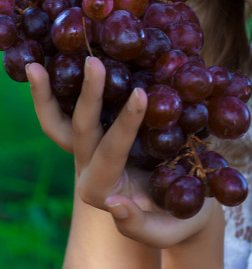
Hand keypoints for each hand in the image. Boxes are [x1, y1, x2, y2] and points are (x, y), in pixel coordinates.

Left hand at [29, 56, 222, 249]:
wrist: (178, 202)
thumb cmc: (179, 216)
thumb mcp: (168, 229)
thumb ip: (141, 225)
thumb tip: (116, 204)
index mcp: (102, 189)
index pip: (110, 152)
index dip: (125, 124)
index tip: (142, 95)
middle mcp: (87, 167)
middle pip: (77, 129)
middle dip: (87, 95)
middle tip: (94, 62)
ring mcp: (86, 147)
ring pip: (57, 122)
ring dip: (45, 93)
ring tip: (35, 66)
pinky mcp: (93, 131)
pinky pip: (67, 109)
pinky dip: (59, 86)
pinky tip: (61, 59)